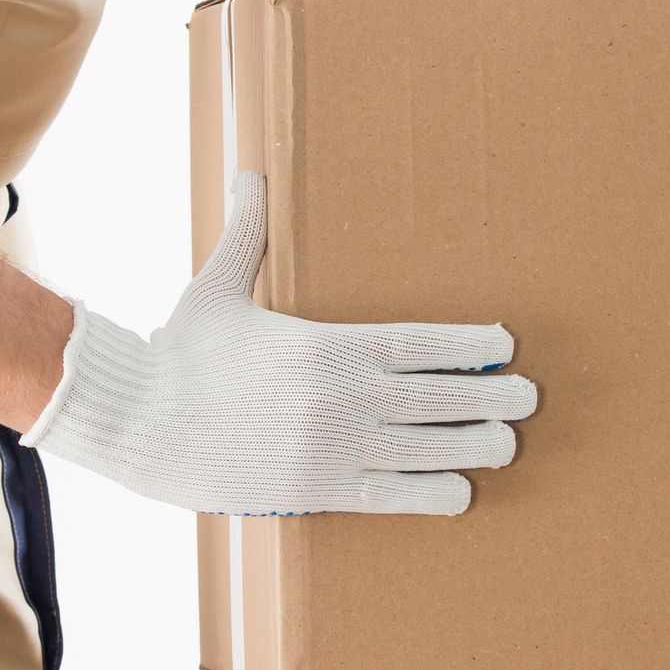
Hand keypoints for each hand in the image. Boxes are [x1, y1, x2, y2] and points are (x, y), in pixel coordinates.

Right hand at [22, 170, 537, 515]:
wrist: (140, 424)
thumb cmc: (180, 356)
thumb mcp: (217, 288)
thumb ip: (247, 234)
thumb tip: (248, 171)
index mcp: (328, 344)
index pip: (422, 342)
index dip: (473, 346)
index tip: (505, 345)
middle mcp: (343, 397)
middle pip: (440, 397)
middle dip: (494, 398)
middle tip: (529, 398)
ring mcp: (335, 448)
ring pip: (430, 450)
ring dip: (478, 446)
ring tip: (508, 443)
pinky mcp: (319, 492)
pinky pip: (395, 497)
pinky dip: (434, 494)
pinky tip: (462, 492)